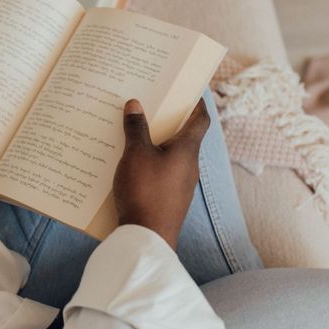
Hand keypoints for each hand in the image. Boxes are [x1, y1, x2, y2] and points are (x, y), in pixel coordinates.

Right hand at [112, 98, 209, 248]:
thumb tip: (135, 104)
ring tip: (132, 130)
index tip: (185, 90)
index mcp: (187, 150)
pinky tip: (128, 162)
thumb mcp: (136, 153)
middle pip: (183, 136)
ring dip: (154, 142)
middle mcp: (189, 166)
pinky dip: (148, 162)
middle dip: (166, 121)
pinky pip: (160, 172)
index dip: (195, 102)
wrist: (146, 238)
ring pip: (169, 155)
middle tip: (148, 105)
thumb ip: (136, 127)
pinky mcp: (168, 198)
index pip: (200, 119)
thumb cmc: (146, 190)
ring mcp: (179, 184)